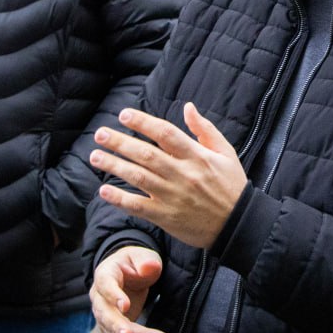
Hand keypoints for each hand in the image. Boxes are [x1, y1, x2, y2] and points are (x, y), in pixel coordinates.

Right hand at [89, 246, 167, 332]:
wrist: (129, 273)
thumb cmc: (134, 262)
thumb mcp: (142, 256)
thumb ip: (146, 261)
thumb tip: (150, 267)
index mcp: (105, 274)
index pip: (105, 285)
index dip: (114, 296)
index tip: (126, 306)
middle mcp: (99, 296)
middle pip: (106, 314)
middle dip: (118, 326)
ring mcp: (104, 314)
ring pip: (114, 330)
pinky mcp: (113, 327)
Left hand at [90, 103, 246, 249]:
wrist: (238, 225)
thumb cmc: (232, 186)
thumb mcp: (226, 153)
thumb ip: (205, 129)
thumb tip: (187, 107)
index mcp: (197, 156)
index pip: (165, 134)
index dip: (143, 122)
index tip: (124, 114)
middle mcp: (183, 175)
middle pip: (146, 154)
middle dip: (120, 142)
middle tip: (100, 133)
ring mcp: (173, 197)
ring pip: (138, 178)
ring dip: (114, 166)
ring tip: (94, 156)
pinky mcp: (166, 217)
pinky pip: (138, 206)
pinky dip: (120, 199)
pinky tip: (103, 190)